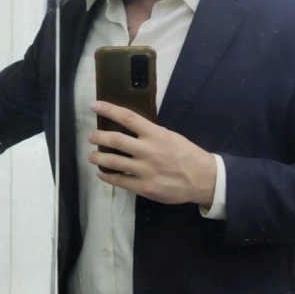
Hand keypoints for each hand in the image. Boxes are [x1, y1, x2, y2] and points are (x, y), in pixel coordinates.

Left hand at [88, 101, 216, 206]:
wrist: (203, 179)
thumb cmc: (186, 154)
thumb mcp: (170, 136)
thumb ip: (150, 133)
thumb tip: (130, 128)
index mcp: (155, 134)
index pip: (128, 118)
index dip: (109, 110)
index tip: (95, 105)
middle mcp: (148, 150)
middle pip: (115, 140)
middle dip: (98, 137)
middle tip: (91, 136)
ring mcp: (145, 170)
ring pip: (113, 161)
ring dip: (98, 157)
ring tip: (91, 155)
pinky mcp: (144, 187)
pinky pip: (120, 181)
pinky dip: (107, 176)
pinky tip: (102, 173)